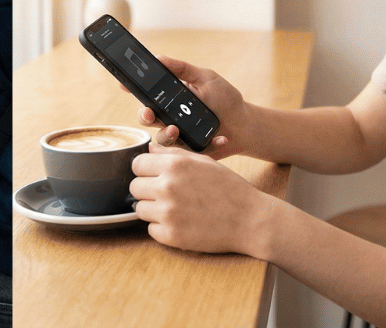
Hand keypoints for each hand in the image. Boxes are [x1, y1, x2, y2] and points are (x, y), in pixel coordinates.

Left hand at [130, 142, 270, 253]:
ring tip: (175, 209)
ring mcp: (168, 213)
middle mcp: (167, 187)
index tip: (153, 175)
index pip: (136, 164)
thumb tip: (149, 149)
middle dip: (147, 190)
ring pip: (139, 209)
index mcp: (174, 165)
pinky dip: (162, 228)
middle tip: (167, 194)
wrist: (251, 220)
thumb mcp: (204, 162)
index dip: (145, 170)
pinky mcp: (171, 236)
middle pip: (134, 187)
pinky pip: (151, 230)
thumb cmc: (229, 188)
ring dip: (153, 209)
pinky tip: (181, 223)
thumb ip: (174, 154)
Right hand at [133, 56, 248, 157]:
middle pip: (147, 118)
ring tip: (176, 130)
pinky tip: (219, 138)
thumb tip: (159, 57)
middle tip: (149, 113)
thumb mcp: (206, 78)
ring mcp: (179, 136)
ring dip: (165, 134)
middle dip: (143, 116)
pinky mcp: (190, 152)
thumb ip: (183, 69)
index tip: (124, 85)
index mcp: (172, 99)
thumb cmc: (226, 99)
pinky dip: (203, 146)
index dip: (133, 90)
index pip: (147, 95)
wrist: (246, 125)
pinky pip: (186, 153)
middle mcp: (171, 117)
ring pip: (160, 139)